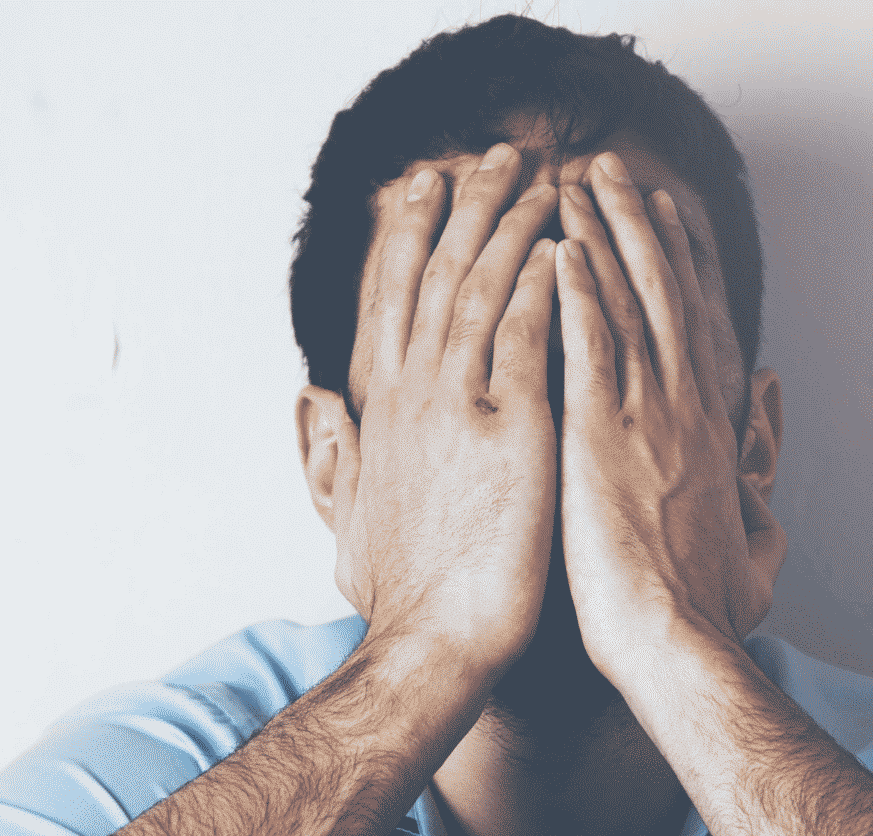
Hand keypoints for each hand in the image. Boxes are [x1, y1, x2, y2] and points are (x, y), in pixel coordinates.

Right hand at [310, 144, 558, 676]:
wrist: (434, 642)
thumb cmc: (401, 596)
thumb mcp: (347, 515)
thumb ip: (330, 449)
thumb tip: (312, 399)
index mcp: (381, 412)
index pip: (392, 303)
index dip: (407, 240)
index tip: (423, 190)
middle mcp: (413, 395)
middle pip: (435, 276)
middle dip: (462, 208)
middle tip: (489, 156)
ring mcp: (460, 406)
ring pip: (480, 288)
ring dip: (507, 224)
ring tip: (534, 175)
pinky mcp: (512, 429)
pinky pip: (526, 333)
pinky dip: (540, 283)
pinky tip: (560, 243)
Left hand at [552, 154, 785, 688]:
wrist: (678, 646)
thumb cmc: (711, 616)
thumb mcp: (756, 553)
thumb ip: (761, 498)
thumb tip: (766, 470)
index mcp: (714, 433)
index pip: (697, 330)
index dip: (682, 268)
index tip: (667, 220)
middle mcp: (685, 410)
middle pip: (666, 295)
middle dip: (642, 226)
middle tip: (619, 171)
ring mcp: (645, 417)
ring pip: (628, 302)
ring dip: (607, 234)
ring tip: (585, 180)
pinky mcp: (600, 434)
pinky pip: (589, 343)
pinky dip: (579, 289)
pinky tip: (563, 243)